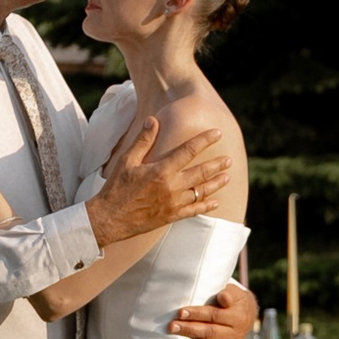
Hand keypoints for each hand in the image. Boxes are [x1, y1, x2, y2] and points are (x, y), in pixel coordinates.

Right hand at [87, 118, 229, 246]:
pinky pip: (194, 211)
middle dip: (217, 165)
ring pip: (201, 192)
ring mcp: (173, 203)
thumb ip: (143, 140)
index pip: (188, 151)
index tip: (217, 133)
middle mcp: (171, 186)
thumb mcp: (127, 160)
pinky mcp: (171, 216)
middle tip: (229, 159)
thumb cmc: (117, 187)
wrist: (110, 218)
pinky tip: (215, 202)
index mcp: (161, 170)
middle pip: (201, 173)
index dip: (204, 140)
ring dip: (215, 184)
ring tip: (227, 177)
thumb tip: (153, 120)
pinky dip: (206, 206)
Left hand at [170, 281, 256, 338]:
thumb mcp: (234, 292)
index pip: (214, 315)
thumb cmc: (234, 300)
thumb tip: (223, 297)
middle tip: (171, 327)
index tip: (181, 312)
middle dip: (189, 329)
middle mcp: (235, 333)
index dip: (197, 313)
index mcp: (237, 317)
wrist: (247, 313)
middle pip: (209, 332)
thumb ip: (229, 294)